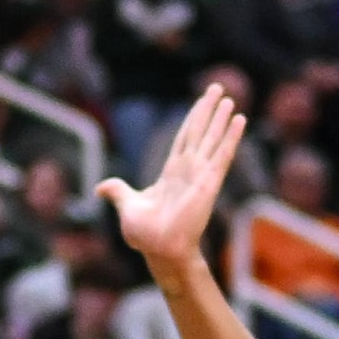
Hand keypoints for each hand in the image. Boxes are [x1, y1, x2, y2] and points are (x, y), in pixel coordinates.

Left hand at [98, 86, 239, 268]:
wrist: (159, 250)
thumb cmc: (145, 234)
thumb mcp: (127, 205)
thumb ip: (118, 191)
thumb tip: (100, 188)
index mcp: (172, 173)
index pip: (184, 138)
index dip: (192, 119)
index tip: (202, 102)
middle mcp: (189, 170)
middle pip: (200, 132)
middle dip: (208, 111)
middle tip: (218, 89)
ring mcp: (201, 175)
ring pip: (212, 139)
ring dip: (221, 119)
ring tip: (229, 99)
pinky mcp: (210, 182)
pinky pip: (223, 155)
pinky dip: (231, 137)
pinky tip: (239, 119)